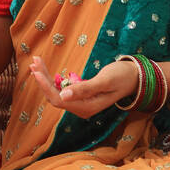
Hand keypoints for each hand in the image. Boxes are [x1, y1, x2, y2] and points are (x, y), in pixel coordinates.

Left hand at [26, 55, 140, 118]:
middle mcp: (81, 108)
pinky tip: (46, 69)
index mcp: (86, 107)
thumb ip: (85, 89)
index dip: (45, 85)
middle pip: (54, 96)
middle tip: (34, 61)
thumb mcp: (104, 81)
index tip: (37, 70)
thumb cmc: (122, 77)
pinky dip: (53, 78)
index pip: (58, 99)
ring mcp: (80, 102)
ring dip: (46, 77)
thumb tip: (64, 95)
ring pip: (56, 92)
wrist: (134, 77)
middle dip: (43, 79)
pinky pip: (62, 89)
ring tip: (37, 61)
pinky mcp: (80, 95)